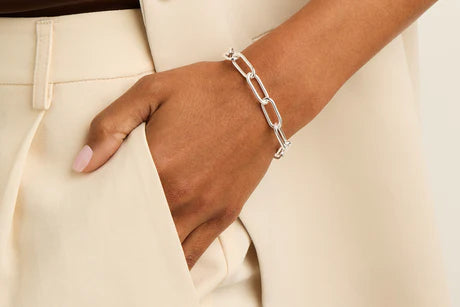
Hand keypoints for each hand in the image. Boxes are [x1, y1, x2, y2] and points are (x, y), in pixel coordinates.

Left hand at [72, 61, 279, 268]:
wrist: (260, 99)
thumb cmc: (207, 91)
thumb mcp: (151, 91)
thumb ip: (111, 125)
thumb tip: (83, 165)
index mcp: (157, 165)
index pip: (115, 203)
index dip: (101, 210)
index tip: (94, 210)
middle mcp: (180, 195)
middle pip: (138, 230)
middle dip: (122, 234)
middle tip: (111, 232)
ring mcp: (204, 209)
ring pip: (166, 249)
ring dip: (147, 252)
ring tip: (134, 250)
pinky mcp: (225, 213)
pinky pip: (195, 253)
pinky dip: (177, 262)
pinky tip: (164, 260)